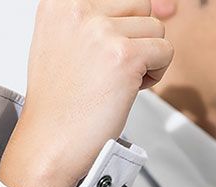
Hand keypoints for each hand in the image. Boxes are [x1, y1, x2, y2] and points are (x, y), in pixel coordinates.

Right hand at [0, 0, 173, 186]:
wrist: (48, 143)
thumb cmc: (58, 105)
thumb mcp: (66, 46)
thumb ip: (102, 19)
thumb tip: (167, 7)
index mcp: (59, 4)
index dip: (128, 20)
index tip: (121, 46)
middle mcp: (77, 10)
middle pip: (140, 6)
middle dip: (135, 40)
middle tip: (107, 73)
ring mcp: (100, 32)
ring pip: (156, 30)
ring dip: (145, 59)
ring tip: (113, 84)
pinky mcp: (123, 56)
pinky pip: (165, 52)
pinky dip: (154, 75)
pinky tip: (125, 92)